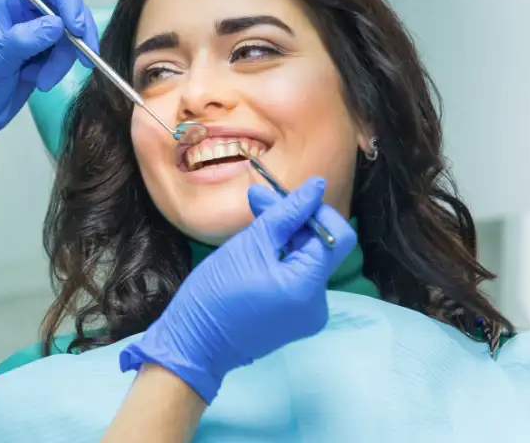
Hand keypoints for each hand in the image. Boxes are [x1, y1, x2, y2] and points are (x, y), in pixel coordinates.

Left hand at [0, 0, 98, 162]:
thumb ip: (24, 40)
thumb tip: (57, 24)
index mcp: (8, 0)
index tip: (76, 26)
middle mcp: (25, 10)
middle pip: (66, 7)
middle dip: (75, 34)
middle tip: (84, 57)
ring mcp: (36, 32)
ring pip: (69, 34)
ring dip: (64, 59)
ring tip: (43, 80)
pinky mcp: (44, 53)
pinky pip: (65, 53)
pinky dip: (59, 69)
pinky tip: (40, 81)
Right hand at [119, 177, 357, 403]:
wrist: (194, 343)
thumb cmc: (216, 292)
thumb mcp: (249, 245)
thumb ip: (286, 213)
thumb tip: (317, 185)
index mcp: (308, 286)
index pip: (334, 236)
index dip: (314, 210)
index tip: (283, 195)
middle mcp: (318, 303)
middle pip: (320, 248)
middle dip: (293, 221)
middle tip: (257, 199)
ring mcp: (308, 315)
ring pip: (308, 262)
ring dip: (286, 238)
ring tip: (253, 221)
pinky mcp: (295, 319)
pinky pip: (297, 280)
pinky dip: (282, 260)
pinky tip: (257, 250)